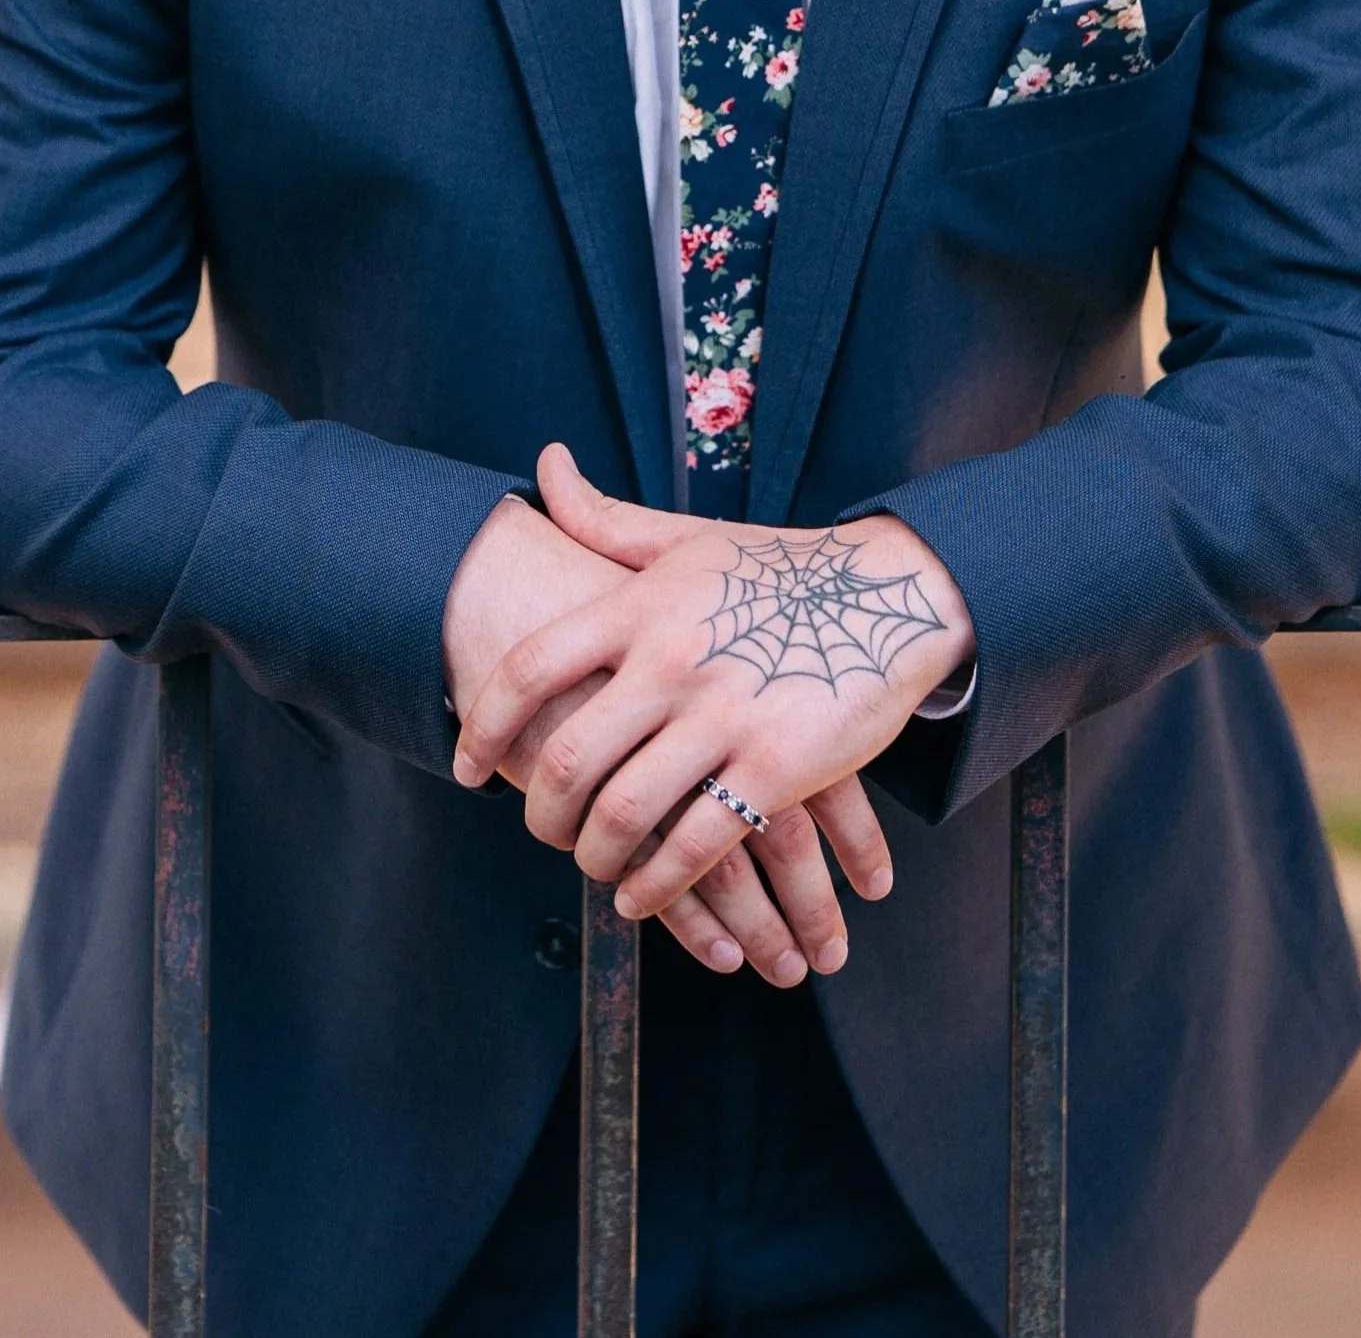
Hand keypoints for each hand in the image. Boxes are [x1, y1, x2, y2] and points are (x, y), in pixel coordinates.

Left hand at [441, 492, 860, 984]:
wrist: (891, 593)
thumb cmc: (777, 567)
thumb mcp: (686, 538)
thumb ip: (603, 517)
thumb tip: (544, 465)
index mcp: (639, 606)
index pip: (530, 667)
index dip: (484, 724)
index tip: (469, 767)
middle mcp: (671, 660)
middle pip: (568, 758)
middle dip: (542, 814)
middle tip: (543, 830)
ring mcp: (723, 715)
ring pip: (625, 814)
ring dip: (596, 859)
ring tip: (596, 868)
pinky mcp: (776, 765)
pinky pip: (695, 845)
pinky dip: (657, 885)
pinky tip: (644, 895)